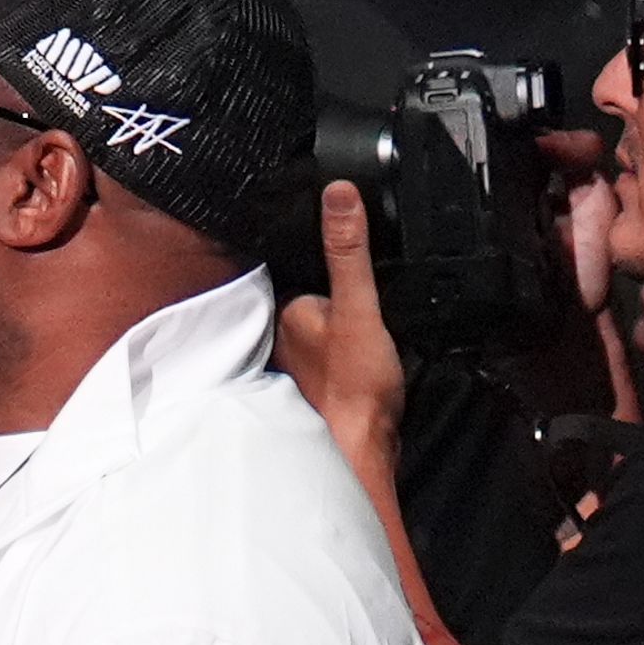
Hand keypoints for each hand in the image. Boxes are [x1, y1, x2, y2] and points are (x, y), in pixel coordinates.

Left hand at [275, 181, 406, 472]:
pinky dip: (342, 349)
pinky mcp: (317, 380)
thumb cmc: (355, 386)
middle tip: (361, 312)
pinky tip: (359, 359)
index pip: (300, 263)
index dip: (325, 256)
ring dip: (336, 323)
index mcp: (284, 307)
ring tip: (362, 338)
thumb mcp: (359, 306)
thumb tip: (338, 195)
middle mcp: (281, 331)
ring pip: (318, 323)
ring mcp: (297, 357)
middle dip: (332, 292)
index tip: (347, 258)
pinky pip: (328, 350)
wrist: (359, 449)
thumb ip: (348, 252)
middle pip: (311, 293)